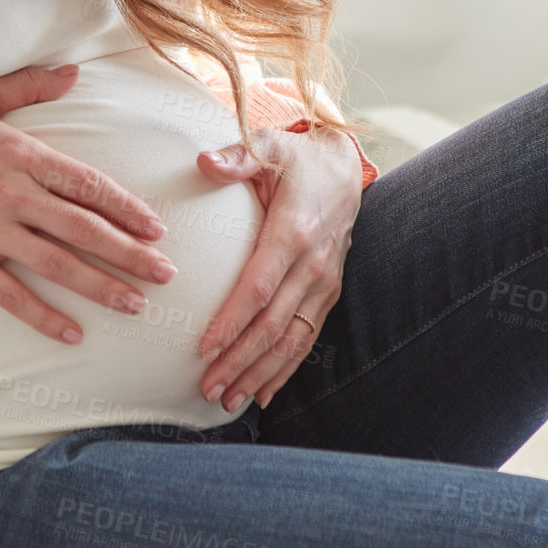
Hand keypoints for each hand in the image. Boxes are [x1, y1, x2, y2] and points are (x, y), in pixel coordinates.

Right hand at [0, 63, 176, 343]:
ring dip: (100, 287)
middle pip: (83, 230)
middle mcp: (10, 197)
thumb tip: (74, 73)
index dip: (126, 208)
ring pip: (56, 265)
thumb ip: (27, 86)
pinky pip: (10, 296)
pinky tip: (73, 335)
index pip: (86, 184)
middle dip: (129, 254)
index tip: (156, 228)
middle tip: (165, 275)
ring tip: (135, 304)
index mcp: (19, 156)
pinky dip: (42, 317)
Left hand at [194, 125, 363, 413]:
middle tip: (207, 387)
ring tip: (228, 400)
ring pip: (292, 340)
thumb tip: (204, 161)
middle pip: (273, 324)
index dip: (232, 321)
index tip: (204, 348)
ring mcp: (324, 283)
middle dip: (240, 361)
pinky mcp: (328, 293)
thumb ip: (236, 156)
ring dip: (261, 374)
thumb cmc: (295, 159)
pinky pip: (307, 338)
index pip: (259, 287)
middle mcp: (314, 265)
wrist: (344, 169)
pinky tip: (263, 395)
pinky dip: (285, 369)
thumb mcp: (268, 147)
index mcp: (294, 232)